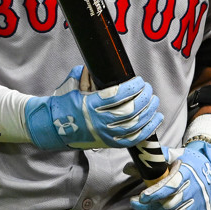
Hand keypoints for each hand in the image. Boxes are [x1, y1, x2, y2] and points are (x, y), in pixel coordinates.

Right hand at [25, 65, 162, 150]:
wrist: (54, 128)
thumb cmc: (64, 104)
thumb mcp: (70, 86)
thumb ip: (83, 74)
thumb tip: (94, 65)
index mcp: (89, 105)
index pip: (116, 96)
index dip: (132, 87)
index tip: (139, 80)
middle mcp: (99, 122)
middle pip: (129, 110)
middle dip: (143, 98)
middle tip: (148, 88)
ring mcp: (105, 135)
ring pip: (134, 125)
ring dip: (148, 112)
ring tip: (154, 100)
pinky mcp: (110, 143)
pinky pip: (133, 138)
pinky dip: (148, 129)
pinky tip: (156, 118)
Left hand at [130, 140, 210, 209]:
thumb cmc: (187, 163)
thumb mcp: (173, 154)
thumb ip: (152, 159)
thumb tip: (128, 168)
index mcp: (188, 173)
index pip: (172, 186)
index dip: (155, 193)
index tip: (141, 197)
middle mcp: (196, 191)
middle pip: (170, 205)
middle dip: (149, 207)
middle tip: (134, 204)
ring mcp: (199, 206)